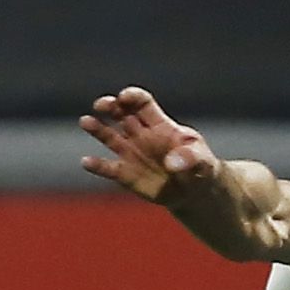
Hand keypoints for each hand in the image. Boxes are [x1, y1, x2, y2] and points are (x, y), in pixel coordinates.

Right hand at [79, 86, 220, 204]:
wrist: (194, 192)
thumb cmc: (199, 168)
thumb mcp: (203, 161)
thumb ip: (191, 159)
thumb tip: (173, 164)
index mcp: (159, 123)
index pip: (141, 102)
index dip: (132, 97)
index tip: (124, 98)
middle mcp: (140, 133)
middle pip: (120, 113)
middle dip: (110, 106)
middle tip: (102, 105)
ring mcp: (130, 152)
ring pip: (109, 136)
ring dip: (96, 128)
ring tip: (86, 121)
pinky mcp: (125, 173)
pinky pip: (108, 168)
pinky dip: (97, 165)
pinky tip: (87, 162)